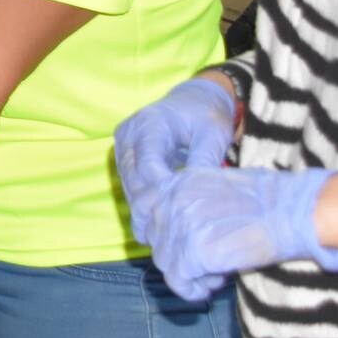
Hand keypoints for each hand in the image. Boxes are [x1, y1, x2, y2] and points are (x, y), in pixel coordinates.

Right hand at [114, 77, 236, 241]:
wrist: (192, 101)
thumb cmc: (205, 115)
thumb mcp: (213, 132)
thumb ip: (205, 158)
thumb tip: (197, 191)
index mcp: (150, 122)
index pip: (148, 161)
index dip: (161, 188)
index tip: (180, 211)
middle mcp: (129, 133)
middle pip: (134, 176)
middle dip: (152, 204)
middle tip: (173, 232)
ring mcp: (123, 146)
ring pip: (129, 184)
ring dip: (145, 208)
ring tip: (164, 236)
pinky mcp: (125, 157)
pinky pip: (130, 185)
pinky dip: (143, 203)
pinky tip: (157, 225)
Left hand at [147, 167, 337, 302]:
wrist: (288, 210)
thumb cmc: (264, 199)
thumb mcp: (213, 185)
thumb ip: (187, 201)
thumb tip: (174, 230)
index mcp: (175, 183)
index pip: (141, 210)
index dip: (153, 231)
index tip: (171, 244)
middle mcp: (170, 203)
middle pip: (156, 242)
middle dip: (179, 256)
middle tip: (207, 263)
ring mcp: (179, 228)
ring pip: (166, 264)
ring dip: (190, 274)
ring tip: (216, 273)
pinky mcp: (193, 253)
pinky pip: (179, 282)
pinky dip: (193, 290)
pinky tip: (214, 285)